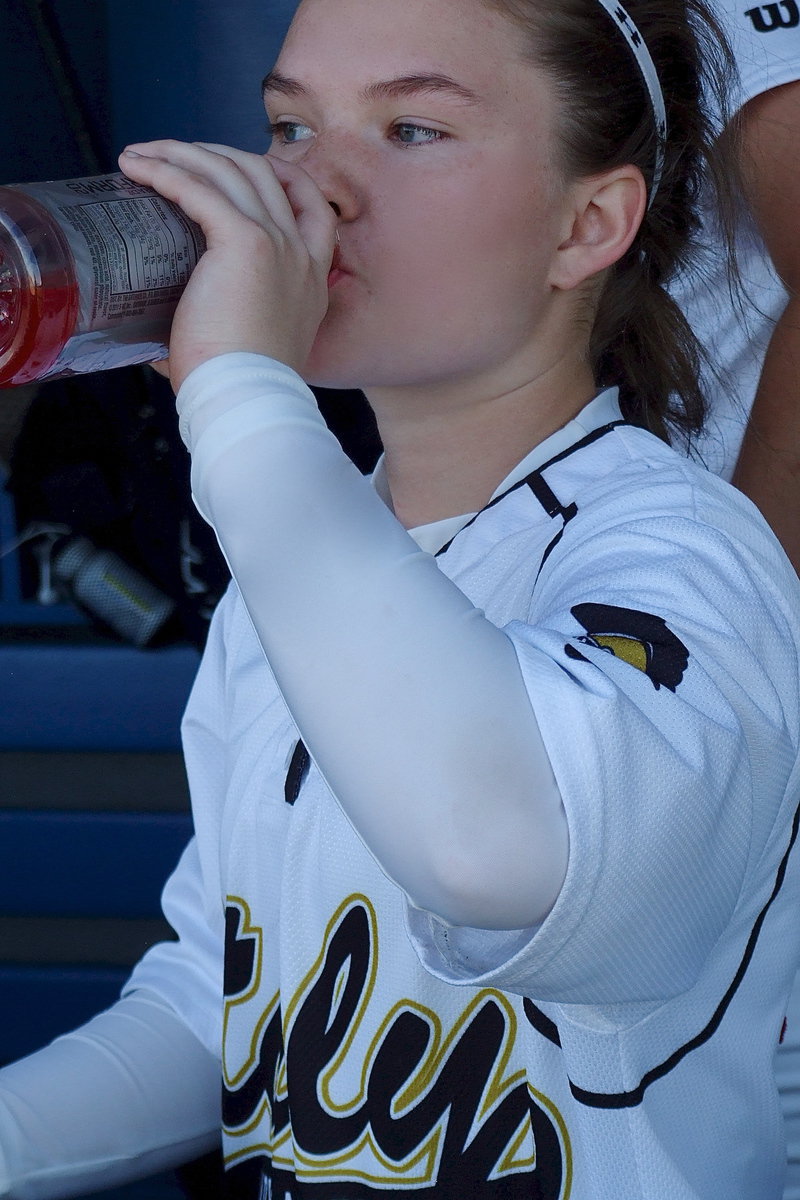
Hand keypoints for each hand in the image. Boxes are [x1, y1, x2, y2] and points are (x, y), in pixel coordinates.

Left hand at [118, 140, 336, 390]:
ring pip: (233, 171)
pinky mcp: (246, 242)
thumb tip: (154, 344)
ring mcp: (278, 244)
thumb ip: (215, 335)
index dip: (281, 177)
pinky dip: (166, 172)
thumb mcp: (243, 351)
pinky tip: (137, 168)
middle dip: (219, 155)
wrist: (248, 397)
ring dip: (183, 154)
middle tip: (175, 157)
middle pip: (268, 174)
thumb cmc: (239, 388)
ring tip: (142, 154)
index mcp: (311, 282)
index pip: (312, 208)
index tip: (242, 167)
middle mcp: (301, 255)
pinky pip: (201, 189)